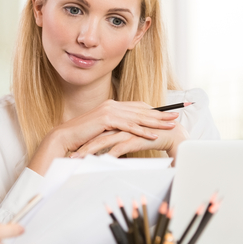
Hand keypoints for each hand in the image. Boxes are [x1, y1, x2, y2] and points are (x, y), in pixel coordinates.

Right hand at [29, 100, 178, 173]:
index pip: (139, 106)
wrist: (64, 138)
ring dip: (156, 121)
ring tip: (171, 124)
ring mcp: (109, 110)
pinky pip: (128, 126)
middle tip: (178, 115)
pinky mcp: (106, 120)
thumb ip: (116, 130)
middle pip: (142, 109)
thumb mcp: (103, 132)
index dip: (155, 109)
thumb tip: (129, 135)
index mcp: (113, 106)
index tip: (170, 111)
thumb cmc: (83, 137)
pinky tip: (153, 135)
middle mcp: (112, 104)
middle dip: (162, 113)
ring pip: (138, 117)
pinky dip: (142, 131)